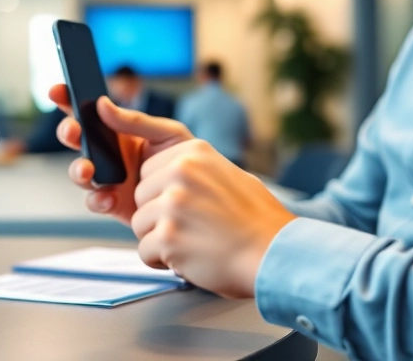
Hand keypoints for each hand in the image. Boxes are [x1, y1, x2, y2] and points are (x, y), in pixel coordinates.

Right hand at [49, 84, 191, 225]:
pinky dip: (98, 199)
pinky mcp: (112, 203)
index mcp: (119, 131)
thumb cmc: (183, 159)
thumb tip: (103, 103)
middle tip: (73, 131)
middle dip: (68, 132)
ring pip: (80, 172)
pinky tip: (110, 197)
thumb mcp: (167, 133)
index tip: (57, 91)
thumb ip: (136, 121)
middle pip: (76, 139)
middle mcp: (108, 153)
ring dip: (78, 169)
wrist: (198, 197)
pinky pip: (94, 201)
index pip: (89, 111)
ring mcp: (108, 178)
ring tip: (88, 169)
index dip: (68, 100)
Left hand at [130, 139, 295, 297]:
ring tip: (193, 241)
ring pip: (138, 223)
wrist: (273, 253)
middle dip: (157, 215)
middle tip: (191, 226)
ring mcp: (173, 203)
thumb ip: (194, 168)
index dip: (161, 192)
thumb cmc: (255, 219)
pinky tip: (189, 257)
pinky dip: (162, 261)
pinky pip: (144, 251)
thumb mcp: (226, 172)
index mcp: (194, 151)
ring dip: (159, 239)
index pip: (148, 168)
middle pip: (139, 195)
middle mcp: (181, 171)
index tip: (182, 206)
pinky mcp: (168, 236)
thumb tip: (166, 168)